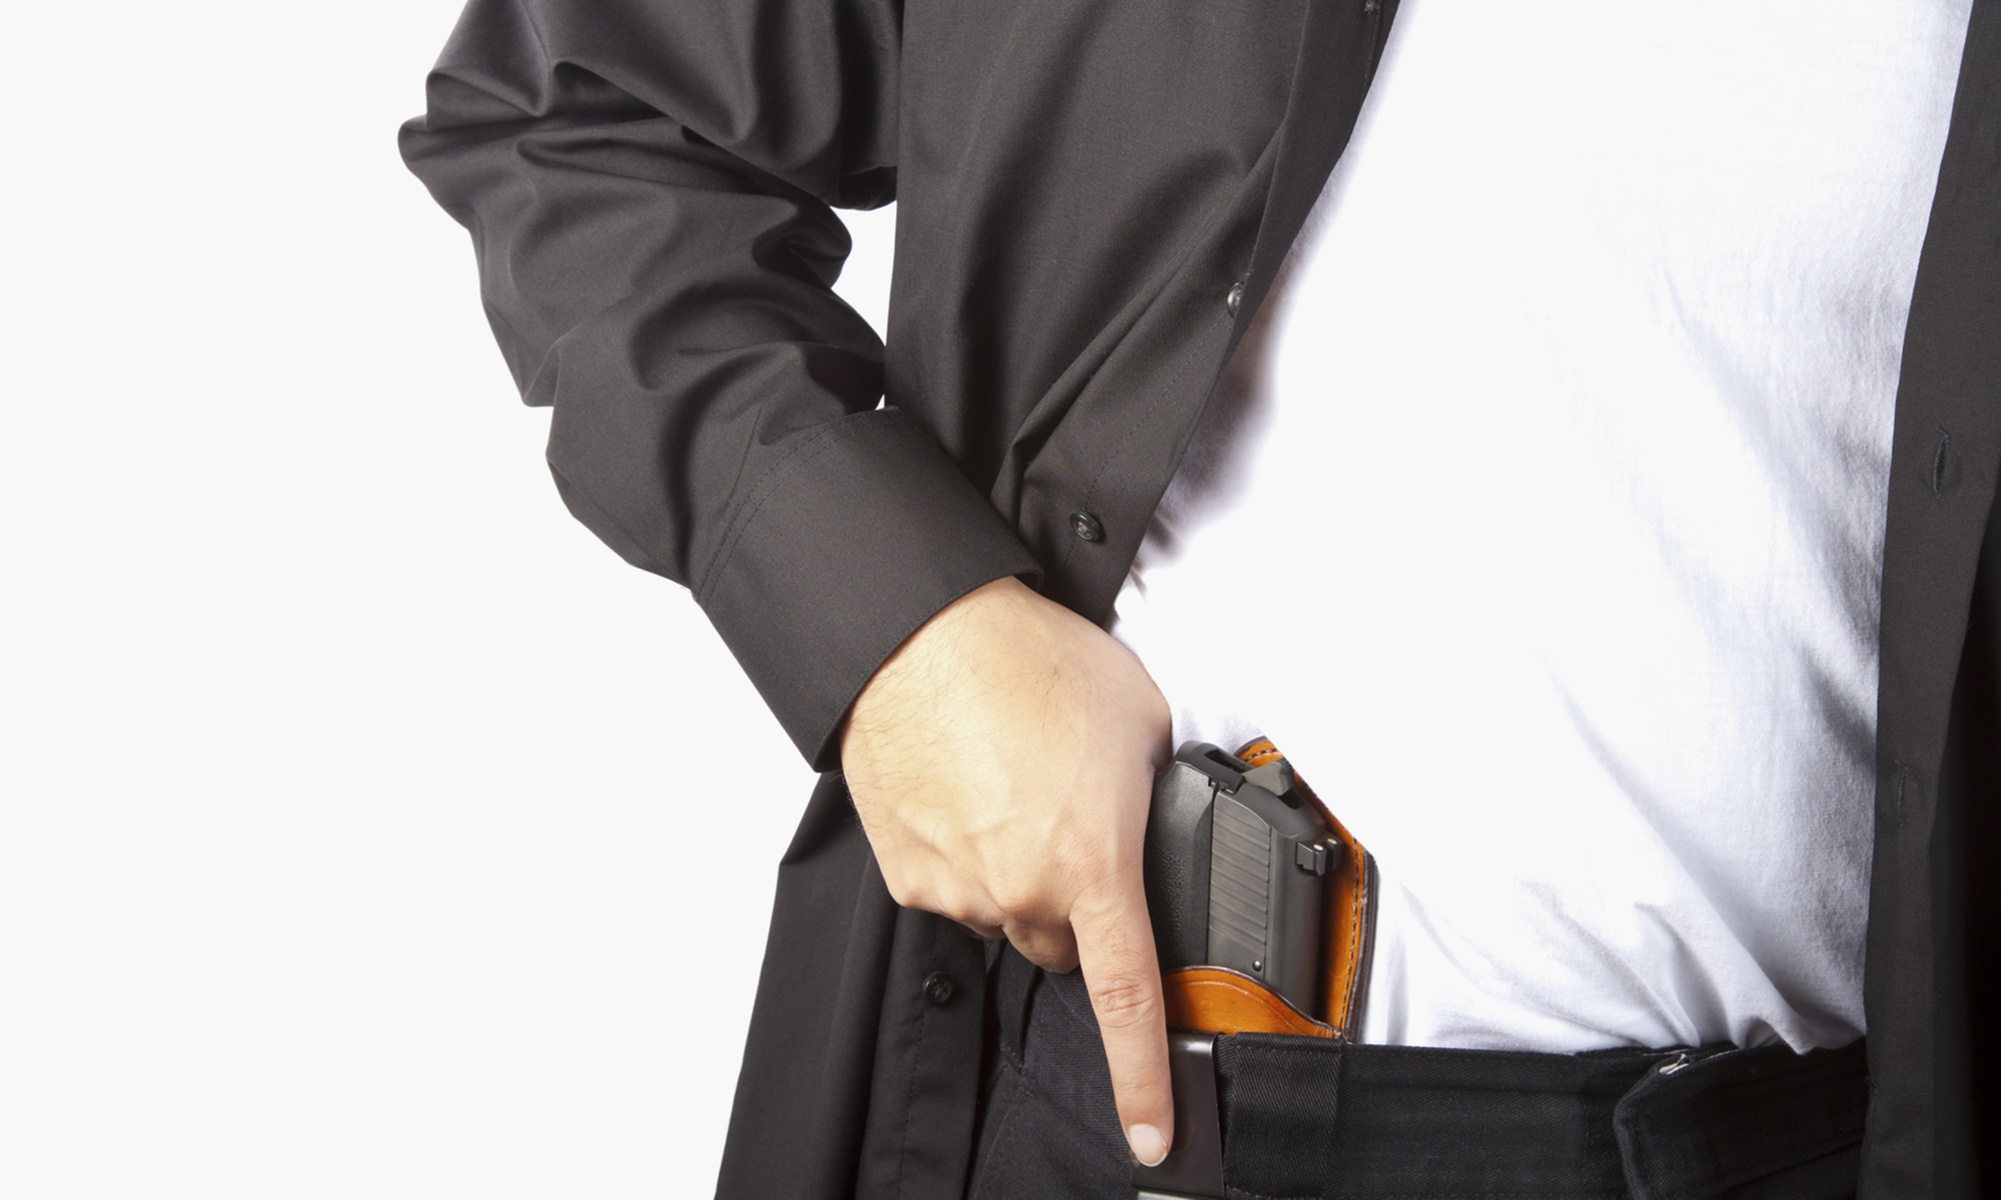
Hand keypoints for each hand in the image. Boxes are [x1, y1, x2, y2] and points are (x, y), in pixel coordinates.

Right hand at [840, 576, 1174, 1165]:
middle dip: (1076, 906)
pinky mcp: (906, 871)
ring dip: (1018, 874)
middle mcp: (1020, 894)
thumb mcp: (1139, 718)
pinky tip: (970, 791)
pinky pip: (953, 889)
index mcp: (1093, 868)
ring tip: (1014, 785)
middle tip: (1072, 824)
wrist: (922, 633)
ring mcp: (955, 889)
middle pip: (1063, 946)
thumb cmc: (1027, 662)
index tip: (1154, 1132)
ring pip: (1005, 916)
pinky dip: (967, 855)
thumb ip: (1157, 790)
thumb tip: (1159, 815)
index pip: (1128, 1002)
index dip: (1144, 1079)